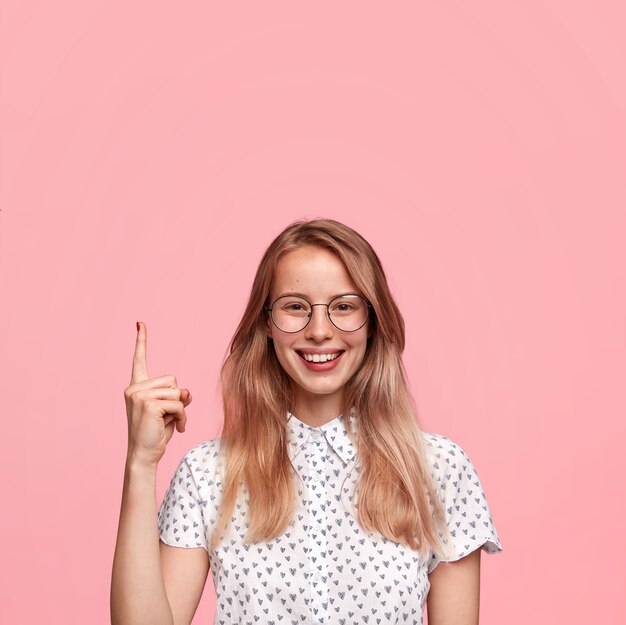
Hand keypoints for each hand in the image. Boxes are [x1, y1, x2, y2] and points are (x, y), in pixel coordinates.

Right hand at [123, 322, 191, 466]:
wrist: (144, 455)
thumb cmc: (156, 433)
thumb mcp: (170, 410)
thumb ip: (178, 396)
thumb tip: (186, 392)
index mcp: (136, 387)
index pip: (139, 359)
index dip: (141, 341)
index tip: (140, 323)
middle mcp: (134, 388)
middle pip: (173, 380)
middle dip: (177, 399)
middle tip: (168, 417)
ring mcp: (139, 395)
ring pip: (177, 392)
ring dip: (181, 410)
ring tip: (171, 424)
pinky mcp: (149, 404)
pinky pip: (179, 404)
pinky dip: (182, 417)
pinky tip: (176, 428)